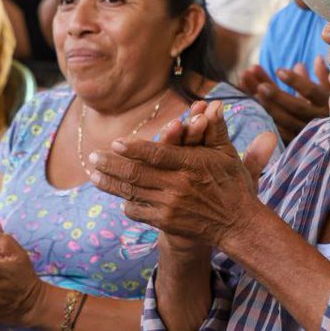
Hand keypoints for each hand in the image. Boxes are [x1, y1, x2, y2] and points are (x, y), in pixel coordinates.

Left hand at [89, 101, 264, 247]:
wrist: (237, 225)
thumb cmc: (232, 184)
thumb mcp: (227, 154)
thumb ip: (215, 129)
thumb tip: (214, 105)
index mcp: (191, 166)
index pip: (157, 155)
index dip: (134, 149)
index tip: (115, 142)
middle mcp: (178, 187)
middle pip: (137, 174)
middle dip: (111, 165)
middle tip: (92, 157)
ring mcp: (170, 207)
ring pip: (133, 193)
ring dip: (110, 184)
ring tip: (93, 175)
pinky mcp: (166, 222)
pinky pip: (139, 211)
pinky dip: (127, 203)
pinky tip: (117, 195)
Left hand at [239, 58, 329, 142]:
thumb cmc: (328, 106)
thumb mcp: (329, 91)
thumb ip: (322, 75)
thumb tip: (317, 58)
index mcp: (326, 103)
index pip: (311, 91)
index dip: (295, 81)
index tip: (279, 70)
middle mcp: (317, 118)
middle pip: (296, 107)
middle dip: (277, 97)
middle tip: (260, 86)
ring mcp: (305, 131)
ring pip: (284, 120)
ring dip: (267, 107)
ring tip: (253, 93)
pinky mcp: (294, 141)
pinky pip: (277, 132)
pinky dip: (263, 120)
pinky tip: (250, 109)